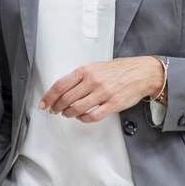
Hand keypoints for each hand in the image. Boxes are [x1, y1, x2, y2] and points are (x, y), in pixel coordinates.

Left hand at [39, 57, 163, 122]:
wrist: (141, 73)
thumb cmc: (118, 70)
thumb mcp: (95, 67)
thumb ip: (80, 77)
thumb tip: (62, 89)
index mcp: (86, 70)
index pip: (61, 85)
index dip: (49, 97)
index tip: (43, 104)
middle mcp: (93, 81)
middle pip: (66, 99)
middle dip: (57, 107)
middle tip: (54, 110)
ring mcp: (103, 93)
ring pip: (77, 108)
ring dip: (68, 113)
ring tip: (67, 113)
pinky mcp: (113, 104)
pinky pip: (93, 116)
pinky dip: (83, 118)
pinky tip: (81, 117)